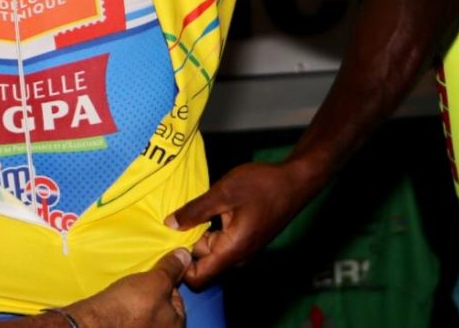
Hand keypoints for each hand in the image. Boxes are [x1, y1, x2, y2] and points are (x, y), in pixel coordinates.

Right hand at [67, 248, 189, 327]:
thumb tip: (184, 255)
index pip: (178, 300)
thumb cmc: (131, 306)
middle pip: (160, 307)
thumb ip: (171, 269)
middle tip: (140, 279)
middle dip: (151, 293)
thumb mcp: (156, 281)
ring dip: (137, 300)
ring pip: (144, 312)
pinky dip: (124, 308)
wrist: (96, 321)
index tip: (154, 273)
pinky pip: (129, 317)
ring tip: (127, 287)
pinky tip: (117, 299)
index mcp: (175, 326)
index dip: (167, 282)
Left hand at [164, 161, 309, 288]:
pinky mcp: (245, 239)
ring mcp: (243, 248)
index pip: (198, 278)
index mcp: (232, 250)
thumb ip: (196, 210)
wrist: (294, 181)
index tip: (164, 245)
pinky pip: (220, 242)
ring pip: (210, 252)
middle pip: (202, 264)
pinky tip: (199, 212)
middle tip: (168, 225)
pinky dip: (207, 231)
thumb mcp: (223, 192)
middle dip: (184, 248)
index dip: (179, 266)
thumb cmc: (263, 185)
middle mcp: (238, 256)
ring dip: (195, 237)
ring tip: (181, 215)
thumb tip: (170, 224)